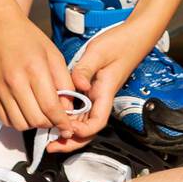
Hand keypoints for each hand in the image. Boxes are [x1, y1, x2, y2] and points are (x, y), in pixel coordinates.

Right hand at [0, 14, 79, 132]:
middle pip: (36, 119)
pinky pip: (6, 120)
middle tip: (57, 118)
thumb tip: (69, 105)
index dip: (62, 121)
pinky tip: (27, 111)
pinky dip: (19, 121)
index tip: (69, 127)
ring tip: (42, 114)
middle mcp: (16, 82)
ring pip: (21, 124)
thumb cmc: (27, 37)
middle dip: (51, 124)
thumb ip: (64, 80)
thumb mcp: (53, 53)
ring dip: (34, 124)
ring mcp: (1, 89)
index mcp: (34, 69)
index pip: (51, 107)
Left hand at [45, 19, 159, 152]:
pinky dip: (68, 117)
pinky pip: (81, 110)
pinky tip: (56, 116)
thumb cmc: (120, 43)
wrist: (133, 36)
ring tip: (49, 136)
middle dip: (70, 141)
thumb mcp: (99, 52)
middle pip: (88, 129)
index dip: (82, 131)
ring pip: (83, 122)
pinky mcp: (93, 90)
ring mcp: (97, 95)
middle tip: (51, 145)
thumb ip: (85, 68)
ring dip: (68, 132)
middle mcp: (102, 97)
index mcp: (105, 92)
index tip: (66, 128)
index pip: (97, 123)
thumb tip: (76, 83)